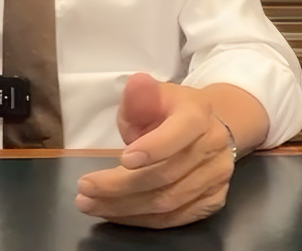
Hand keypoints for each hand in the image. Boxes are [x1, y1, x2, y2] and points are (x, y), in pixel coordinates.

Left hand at [75, 73, 235, 228]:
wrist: (207, 126)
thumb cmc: (170, 109)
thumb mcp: (153, 94)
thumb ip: (140, 95)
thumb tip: (136, 82)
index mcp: (198, 114)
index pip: (180, 134)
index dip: (153, 148)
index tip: (121, 159)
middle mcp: (213, 147)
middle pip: (166, 176)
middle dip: (121, 186)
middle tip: (85, 188)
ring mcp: (216, 177)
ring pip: (168, 203)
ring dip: (124, 208)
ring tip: (90, 203)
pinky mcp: (213, 200)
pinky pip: (174, 219)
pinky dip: (140, 219)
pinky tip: (115, 212)